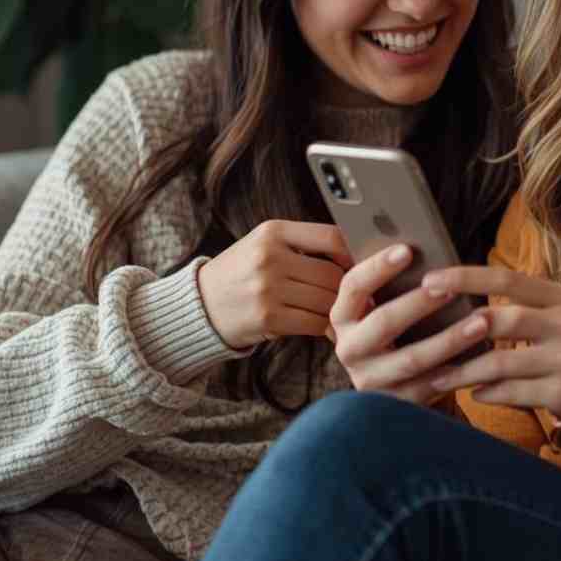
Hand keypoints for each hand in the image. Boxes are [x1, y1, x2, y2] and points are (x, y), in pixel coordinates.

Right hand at [195, 221, 352, 349]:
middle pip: (333, 274)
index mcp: (273, 231)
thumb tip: (357, 259)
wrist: (201, 304)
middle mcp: (270, 257)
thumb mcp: (265, 244)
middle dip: (348, 290)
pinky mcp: (268, 317)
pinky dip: (326, 328)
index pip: (332, 237)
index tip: (358, 268)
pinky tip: (326, 328)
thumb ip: (304, 244)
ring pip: (327, 300)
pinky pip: (314, 323)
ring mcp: (268, 288)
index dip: (353, 255)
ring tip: (341, 313)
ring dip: (338, 311)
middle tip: (355, 298)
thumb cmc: (242, 273)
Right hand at [329, 245, 488, 403]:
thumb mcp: (389, 307)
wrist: (396, 384)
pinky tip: (481, 359)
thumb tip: (429, 249)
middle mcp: (349, 348)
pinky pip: (428, 386)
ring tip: (481, 322)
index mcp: (344, 316)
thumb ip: (399, 285)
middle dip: (419, 303)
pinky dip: (456, 371)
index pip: (354, 285)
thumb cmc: (399, 331)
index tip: (407, 249)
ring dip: (449, 339)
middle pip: (383, 322)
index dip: (379, 266)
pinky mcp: (394, 403)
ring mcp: (369, 380)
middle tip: (451, 287)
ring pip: (411, 358)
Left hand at [423, 267, 560, 433]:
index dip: (465, 278)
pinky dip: (486, 394)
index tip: (429, 281)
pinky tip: (474, 394)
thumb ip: (521, 304)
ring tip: (438, 377)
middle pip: (503, 320)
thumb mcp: (559, 317)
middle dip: (458, 330)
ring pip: (500, 363)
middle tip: (425, 340)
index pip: (507, 278)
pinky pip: (511, 392)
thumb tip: (458, 296)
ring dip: (463, 371)